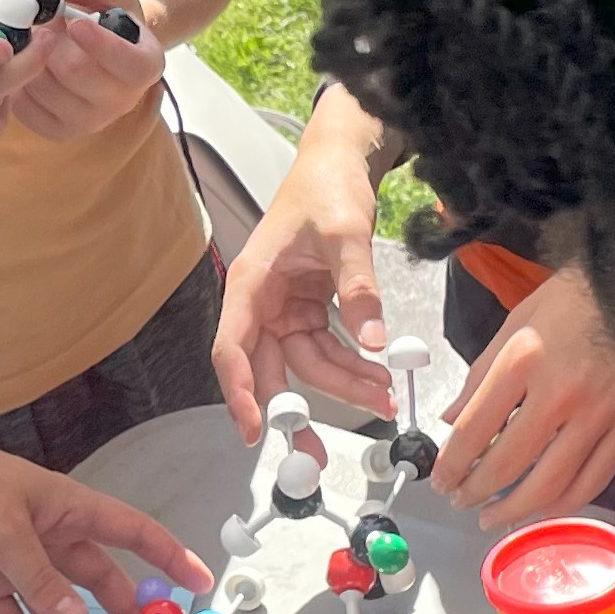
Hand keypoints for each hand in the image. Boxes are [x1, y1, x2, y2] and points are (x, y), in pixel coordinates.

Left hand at [0, 413, 210, 613]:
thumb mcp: (4, 529)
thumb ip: (40, 578)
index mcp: (67, 509)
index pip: (133, 533)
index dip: (168, 557)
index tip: (200, 583)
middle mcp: (49, 536)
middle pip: (98, 578)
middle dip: (124, 611)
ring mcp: (16, 561)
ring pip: (56, 606)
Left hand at [8, 0, 165, 141]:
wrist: (97, 47)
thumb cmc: (105, 15)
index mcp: (145, 64)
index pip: (130, 64)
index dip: (102, 45)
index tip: (76, 23)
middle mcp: (123, 100)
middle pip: (76, 73)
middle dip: (52, 42)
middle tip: (40, 24)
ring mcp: (91, 121)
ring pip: (45, 87)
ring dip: (32, 57)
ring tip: (37, 42)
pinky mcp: (60, 131)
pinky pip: (27, 107)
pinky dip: (19, 81)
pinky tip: (30, 64)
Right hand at [209, 131, 393, 432]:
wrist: (340, 162)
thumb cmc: (327, 187)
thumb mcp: (345, 233)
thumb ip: (358, 287)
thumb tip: (373, 340)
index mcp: (252, 283)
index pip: (232, 347)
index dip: (238, 392)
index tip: (254, 431)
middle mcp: (261, 302)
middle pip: (268, 368)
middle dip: (295, 410)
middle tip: (316, 452)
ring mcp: (284, 308)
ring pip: (304, 364)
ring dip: (340, 386)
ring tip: (382, 396)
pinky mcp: (308, 309)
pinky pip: (325, 348)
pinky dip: (350, 365)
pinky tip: (376, 376)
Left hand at [437, 266, 614, 525]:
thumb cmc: (576, 299)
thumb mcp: (516, 323)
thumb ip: (480, 377)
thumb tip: (450, 421)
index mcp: (524, 359)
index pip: (474, 429)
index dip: (452, 464)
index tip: (441, 479)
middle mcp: (561, 391)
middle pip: (508, 463)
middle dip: (475, 491)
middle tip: (460, 500)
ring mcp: (600, 413)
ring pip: (551, 483)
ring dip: (515, 509)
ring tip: (493, 516)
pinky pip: (593, 480)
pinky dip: (563, 503)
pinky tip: (541, 506)